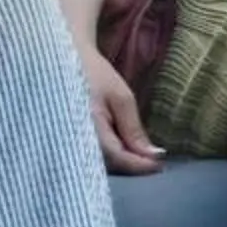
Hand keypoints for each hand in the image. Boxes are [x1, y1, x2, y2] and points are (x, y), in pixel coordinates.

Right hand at [81, 43, 165, 175]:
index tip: (160, 165)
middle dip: (132, 166)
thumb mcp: (120, 97)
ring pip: (101, 165)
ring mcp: (70, 144)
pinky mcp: (70, 142)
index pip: (117, 158)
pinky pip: (92, 157)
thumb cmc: (94, 74)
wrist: (66, 60)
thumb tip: (154, 155)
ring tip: (140, 156)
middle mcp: (74, 141)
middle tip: (154, 161)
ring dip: (122, 162)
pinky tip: (122, 150)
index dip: (140, 165)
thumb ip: (134, 129)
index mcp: (87, 127)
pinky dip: (110, 157)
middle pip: (108, 166)